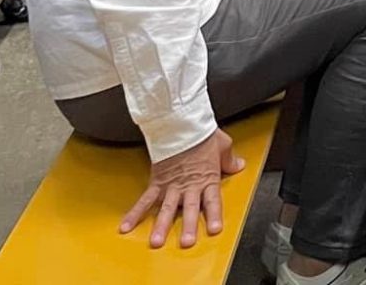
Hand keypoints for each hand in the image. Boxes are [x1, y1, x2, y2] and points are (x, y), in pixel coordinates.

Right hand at [120, 128, 241, 248]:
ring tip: (156, 242)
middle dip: (188, 226)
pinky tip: (126, 227)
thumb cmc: (201, 133)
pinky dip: (135, 213)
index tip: (214, 230)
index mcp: (207, 178)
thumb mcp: (223, 144)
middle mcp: (189, 185)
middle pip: (189, 209)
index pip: (212, 201)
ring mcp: (172, 185)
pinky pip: (145, 200)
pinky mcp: (157, 181)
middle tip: (186, 242)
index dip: (213, 216)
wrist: (181, 122)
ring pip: (167, 208)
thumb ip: (230, 160)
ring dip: (161, 225)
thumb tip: (239, 165)